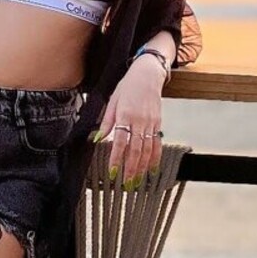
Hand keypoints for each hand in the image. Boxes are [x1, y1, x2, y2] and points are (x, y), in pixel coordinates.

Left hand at [90, 56, 164, 188]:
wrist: (149, 74)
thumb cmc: (128, 86)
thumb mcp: (112, 101)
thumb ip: (106, 121)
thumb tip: (98, 138)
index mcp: (125, 115)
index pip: (120, 141)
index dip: (116, 158)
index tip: (112, 172)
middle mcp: (139, 121)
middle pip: (136, 149)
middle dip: (131, 168)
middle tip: (126, 184)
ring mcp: (151, 123)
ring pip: (147, 150)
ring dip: (142, 167)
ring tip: (137, 181)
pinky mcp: (158, 124)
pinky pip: (157, 144)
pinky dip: (155, 158)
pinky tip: (152, 169)